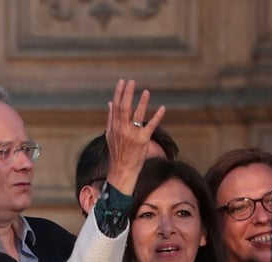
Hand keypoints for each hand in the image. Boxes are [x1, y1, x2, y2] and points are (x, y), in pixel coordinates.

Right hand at [104, 79, 165, 195]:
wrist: (122, 170)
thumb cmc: (117, 152)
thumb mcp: (110, 134)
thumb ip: (111, 118)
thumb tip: (110, 103)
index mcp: (114, 126)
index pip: (116, 106)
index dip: (119, 93)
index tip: (122, 82)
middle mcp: (123, 129)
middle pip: (124, 108)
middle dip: (128, 94)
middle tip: (131, 81)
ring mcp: (133, 135)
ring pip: (137, 115)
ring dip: (141, 103)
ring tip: (146, 92)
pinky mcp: (143, 140)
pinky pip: (151, 126)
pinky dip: (157, 117)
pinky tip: (162, 108)